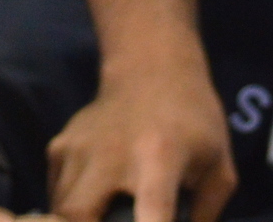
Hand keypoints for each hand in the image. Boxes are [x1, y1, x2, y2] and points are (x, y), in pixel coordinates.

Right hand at [46, 61, 236, 221]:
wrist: (152, 66)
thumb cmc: (193, 119)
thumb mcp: (218, 168)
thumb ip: (205, 216)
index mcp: (158, 159)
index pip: (151, 218)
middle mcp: (109, 154)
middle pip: (78, 218)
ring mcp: (76, 148)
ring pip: (59, 210)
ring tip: (106, 216)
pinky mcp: (59, 145)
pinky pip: (54, 193)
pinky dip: (67, 211)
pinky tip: (90, 209)